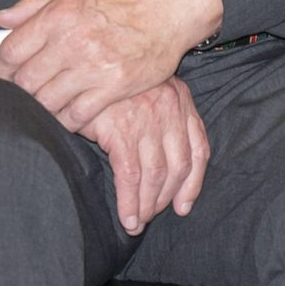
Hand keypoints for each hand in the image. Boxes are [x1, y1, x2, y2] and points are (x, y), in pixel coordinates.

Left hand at [0, 0, 224, 131]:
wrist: (173, 3)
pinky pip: (76, 116)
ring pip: (47, 102)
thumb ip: (36, 4)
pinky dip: (66, 121)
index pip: (10, 52)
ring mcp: (93, 65)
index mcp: (58, 14)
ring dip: (41, 109)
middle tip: (23, 96)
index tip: (4, 77)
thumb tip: (0, 19)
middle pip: (25, 82)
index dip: (0, 70)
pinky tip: (69, 115)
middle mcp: (72, 40)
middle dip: (18, 93)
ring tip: (45, 107)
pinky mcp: (115, 86)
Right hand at [83, 78, 210, 234]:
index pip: (198, 148)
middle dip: (167, 198)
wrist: (86, 62)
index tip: (184, 206)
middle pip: (179, 166)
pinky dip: (129, 201)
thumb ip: (162, 117)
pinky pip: (130, 176)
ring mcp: (147, 119)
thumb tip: (164, 162)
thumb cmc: (113, 82)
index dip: (193, 182)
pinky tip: (126, 217)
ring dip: (148, 205)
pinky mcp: (122, 129)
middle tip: (152, 217)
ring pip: (155, 175)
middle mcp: (169, 109)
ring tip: (137, 223)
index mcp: (180, 100)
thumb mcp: (147, 91)